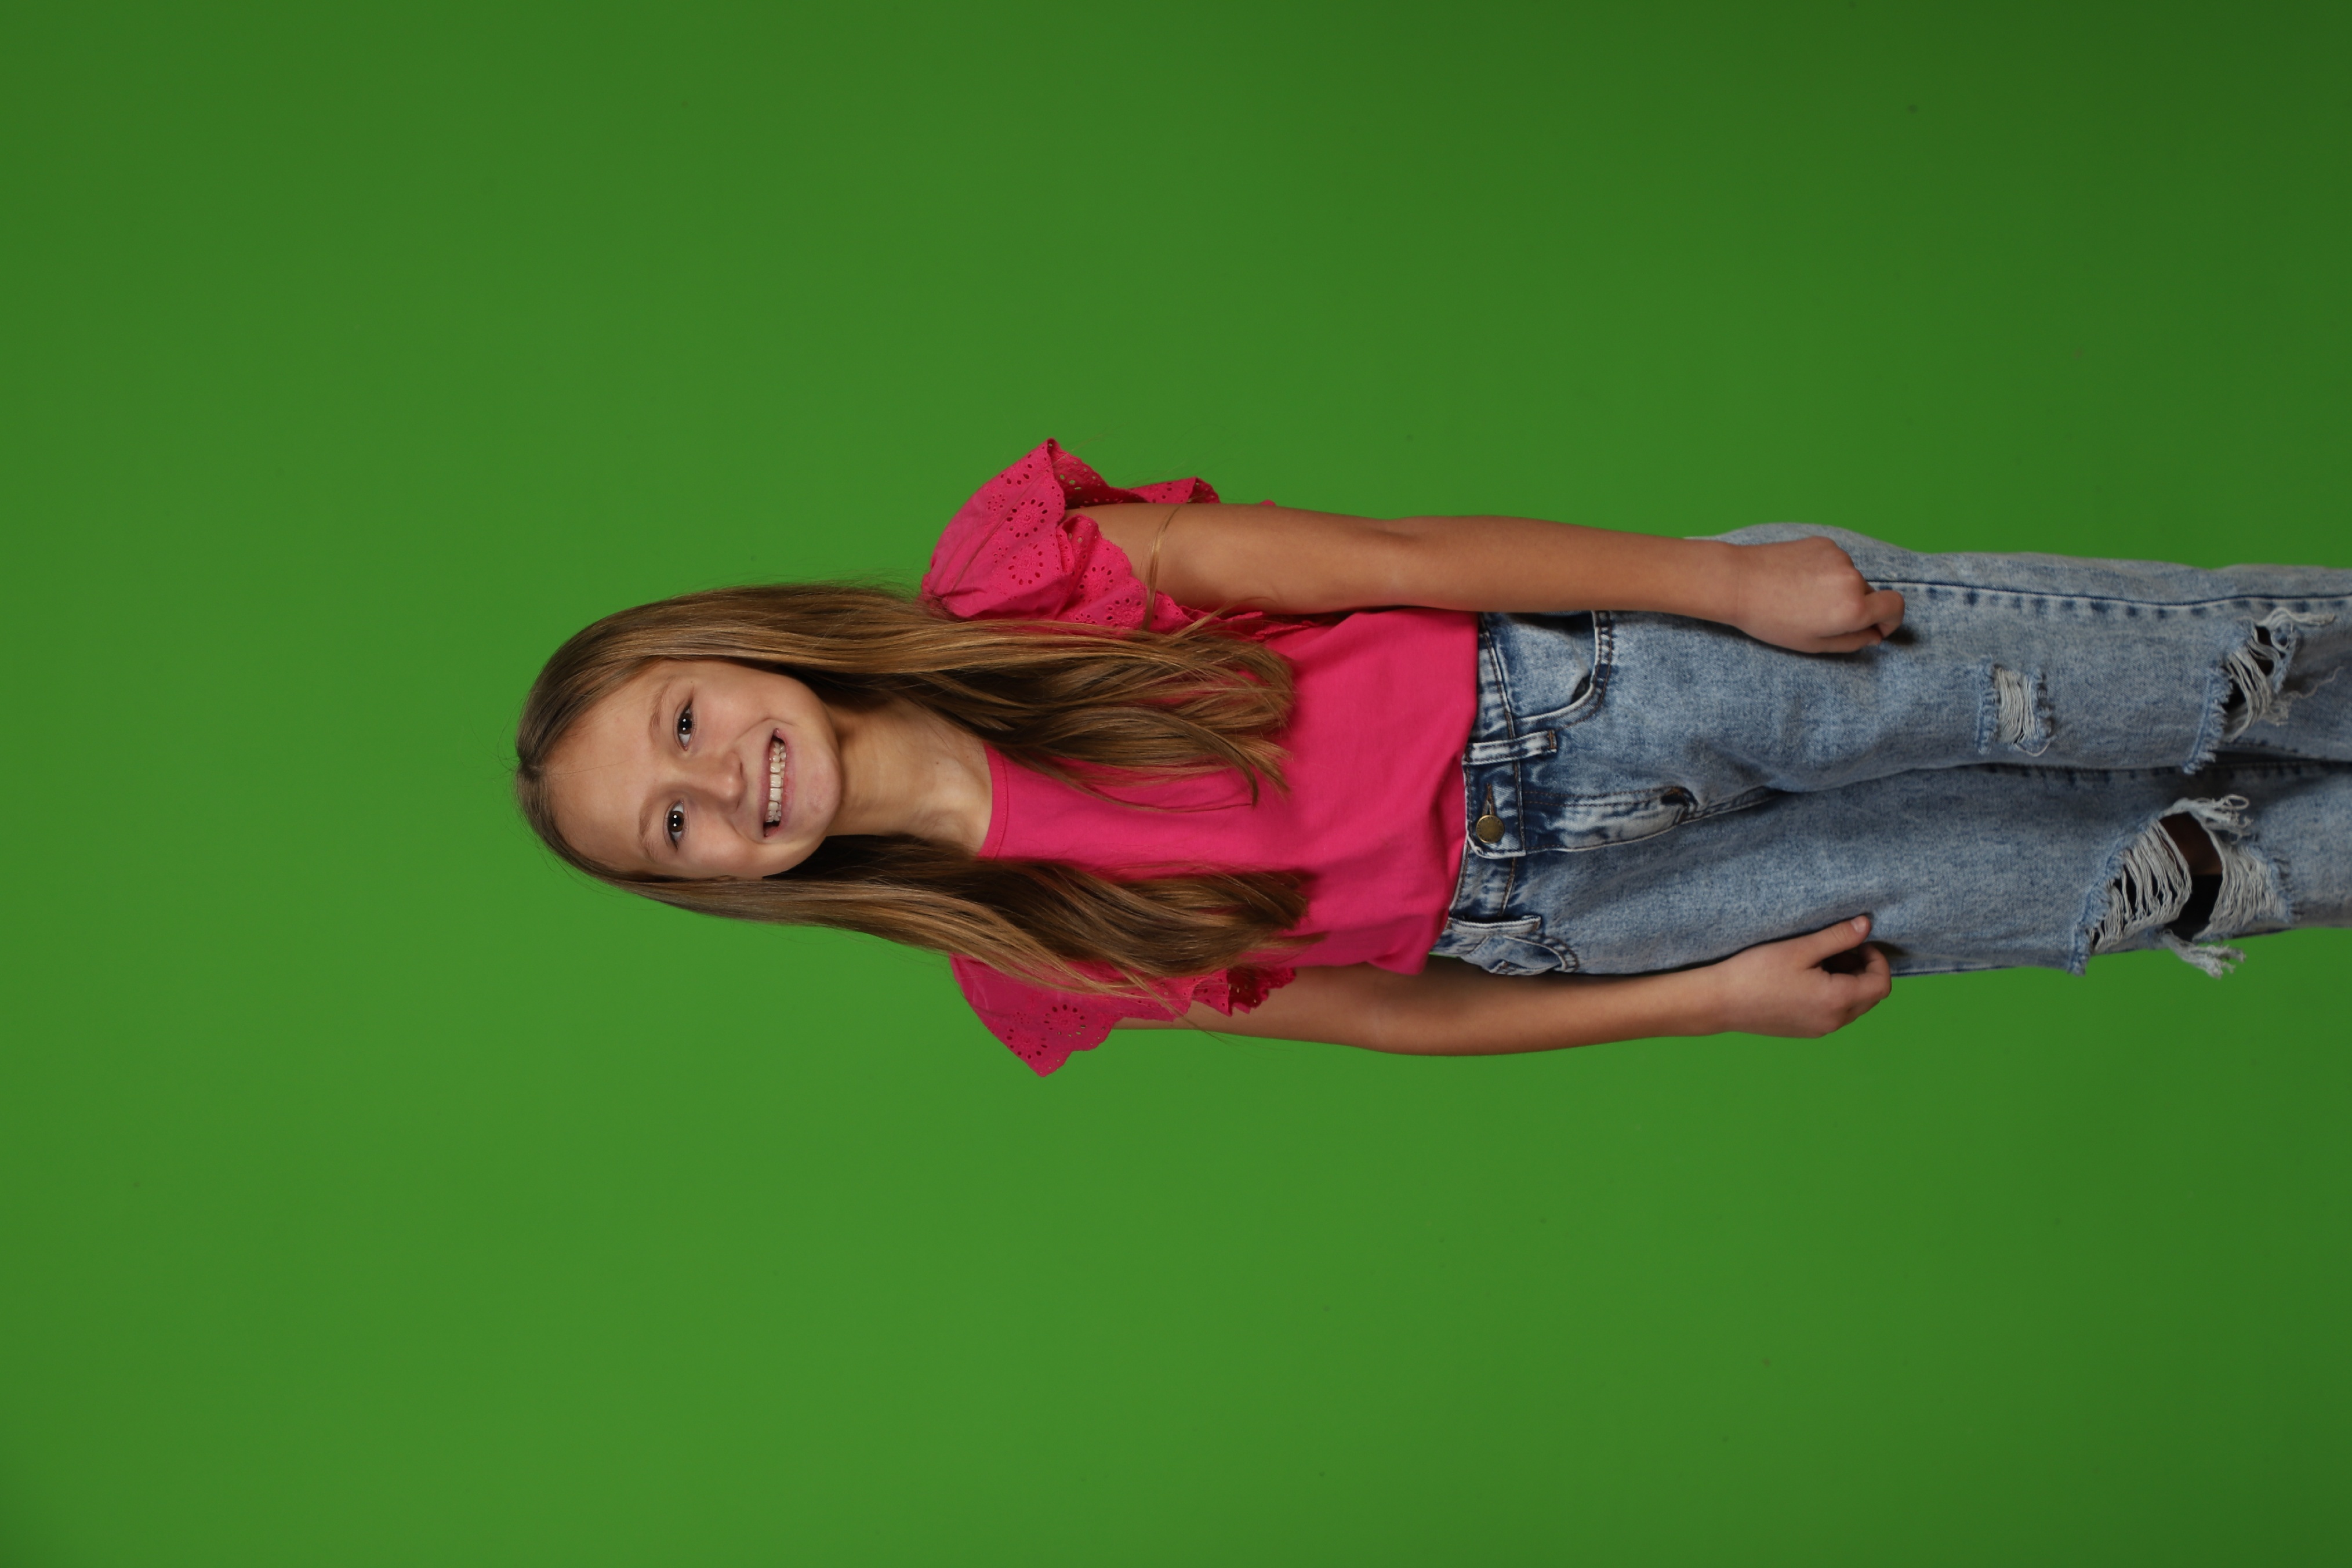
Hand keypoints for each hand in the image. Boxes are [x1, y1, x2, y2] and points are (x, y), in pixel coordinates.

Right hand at [1701, 916, 1893, 1037]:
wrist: (1720, 1002)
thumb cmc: (1757, 972)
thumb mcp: (1800, 948)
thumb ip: (1838, 937)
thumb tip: (1866, 925)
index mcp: (1837, 1001)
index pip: (1881, 984)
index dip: (1877, 959)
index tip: (1857, 941)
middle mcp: (1834, 1021)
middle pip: (1871, 997)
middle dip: (1863, 969)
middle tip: (1838, 948)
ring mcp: (1820, 1029)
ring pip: (1853, 1005)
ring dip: (1848, 982)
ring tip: (1819, 960)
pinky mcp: (1806, 1031)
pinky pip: (1834, 1013)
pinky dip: (1833, 994)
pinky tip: (1807, 977)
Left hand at [1724, 535, 1906, 652]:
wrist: (1738, 582)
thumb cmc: (1771, 620)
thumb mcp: (1813, 644)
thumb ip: (1852, 642)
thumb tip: (1874, 634)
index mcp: (1853, 608)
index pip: (1896, 607)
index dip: (1891, 620)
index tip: (1877, 626)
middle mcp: (1852, 579)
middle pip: (1870, 595)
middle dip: (1855, 607)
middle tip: (1819, 617)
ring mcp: (1839, 557)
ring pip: (1851, 578)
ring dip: (1837, 589)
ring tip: (1800, 597)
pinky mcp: (1824, 543)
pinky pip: (1835, 562)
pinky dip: (1825, 573)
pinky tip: (1797, 580)